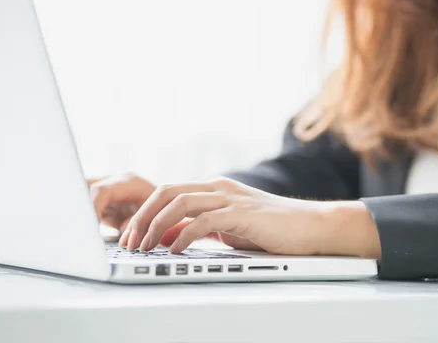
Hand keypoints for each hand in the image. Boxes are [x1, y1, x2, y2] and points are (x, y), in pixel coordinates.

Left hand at [88, 173, 257, 248]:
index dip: (144, 212)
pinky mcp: (241, 213)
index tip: (131, 234)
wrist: (308, 225)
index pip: (167, 192)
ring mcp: (229, 198)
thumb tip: (168, 236)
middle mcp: (217, 187)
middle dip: (142, 216)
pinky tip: (174, 250)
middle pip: (166, 192)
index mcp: (213, 187)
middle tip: (129, 241)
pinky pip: (203, 221)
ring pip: (180, 203)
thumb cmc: (270, 227)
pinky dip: (183, 235)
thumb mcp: (227, 227)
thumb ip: (199, 227)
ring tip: (145, 246)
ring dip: (156, 226)